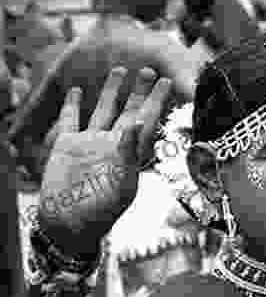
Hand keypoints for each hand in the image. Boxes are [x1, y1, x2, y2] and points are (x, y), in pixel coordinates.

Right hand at [38, 67, 172, 256]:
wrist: (69, 226)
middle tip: (149, 70)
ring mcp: (90, 145)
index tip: (168, 82)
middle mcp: (112, 146)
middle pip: (129, 112)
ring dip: (111, 92)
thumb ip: (129, 153)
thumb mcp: (120, 184)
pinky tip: (77, 90)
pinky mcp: (67, 147)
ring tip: (120, 70)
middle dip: (139, 92)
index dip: (157, 102)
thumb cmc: (100, 213)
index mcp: (130, 154)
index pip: (147, 122)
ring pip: (103, 110)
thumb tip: (140, 121)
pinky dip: (73, 105)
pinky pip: (71, 120)